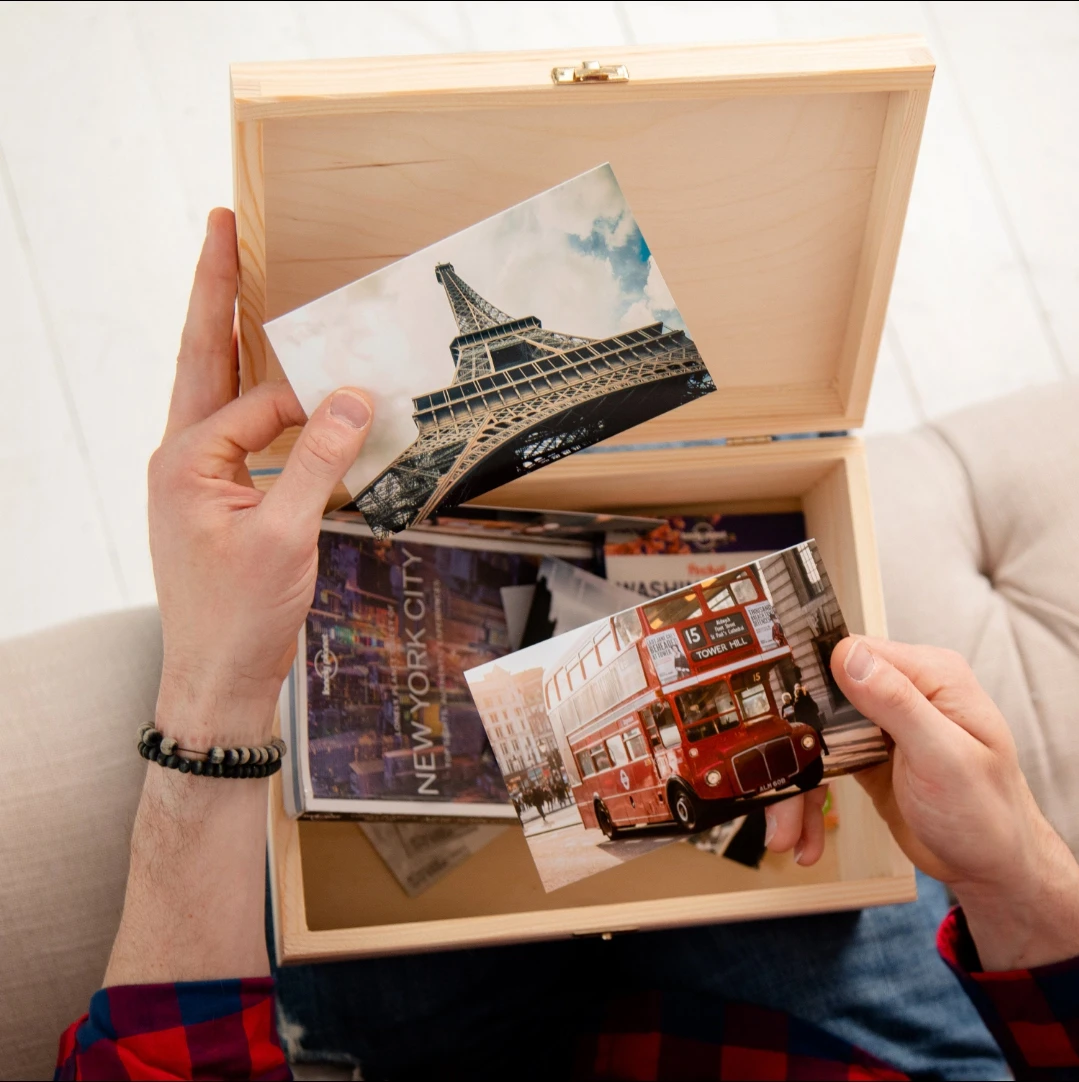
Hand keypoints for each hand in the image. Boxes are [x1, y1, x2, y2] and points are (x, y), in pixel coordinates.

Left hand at [148, 208, 373, 746]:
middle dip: (217, 292)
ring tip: (244, 287)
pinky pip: (245, 434)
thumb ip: (317, 459)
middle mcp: (183, 458)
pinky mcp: (220, 499)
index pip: (258, 402)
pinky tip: (288, 393)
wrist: (219, 676)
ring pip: (222, 392)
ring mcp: (199, 478)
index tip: (360, 395)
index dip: (309, 396)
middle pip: (205, 359)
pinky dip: (269, 407)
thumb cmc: (239, 614)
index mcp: (186, 460)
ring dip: (238, 343)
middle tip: (224, 226)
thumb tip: (350, 396)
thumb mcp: (284, 534)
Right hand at [769, 636, 1078, 970]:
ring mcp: (881, 725)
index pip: (853, 655)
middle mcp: (902, 693)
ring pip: (815, 738)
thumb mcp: (943, 757)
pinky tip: (802, 836)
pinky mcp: (865, 754)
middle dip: (793, 748)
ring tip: (783, 831)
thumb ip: (897, 703)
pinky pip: (821, 766)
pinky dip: (806, 800)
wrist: (993, 871)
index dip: (812, 682)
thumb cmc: (988, 816)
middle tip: (772, 786)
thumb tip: (848, 655)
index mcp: (929, 677)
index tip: (778, 715)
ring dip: (794, 786)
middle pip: (823, 700)